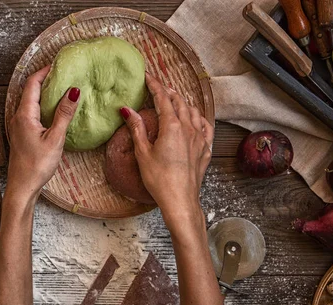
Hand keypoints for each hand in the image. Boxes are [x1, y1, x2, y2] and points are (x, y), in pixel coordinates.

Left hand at [6, 66, 80, 200]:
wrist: (22, 187)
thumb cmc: (37, 166)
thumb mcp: (55, 139)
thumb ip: (64, 114)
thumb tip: (73, 91)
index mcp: (25, 115)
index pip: (32, 84)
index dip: (45, 71)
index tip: (59, 64)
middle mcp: (18, 117)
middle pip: (30, 90)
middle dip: (46, 80)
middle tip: (63, 73)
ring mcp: (18, 125)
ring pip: (31, 102)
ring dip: (45, 93)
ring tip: (61, 88)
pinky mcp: (21, 134)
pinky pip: (31, 112)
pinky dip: (43, 105)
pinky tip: (54, 110)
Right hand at [120, 73, 213, 217]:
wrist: (180, 200)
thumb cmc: (159, 179)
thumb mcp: (143, 153)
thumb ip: (137, 128)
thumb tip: (127, 109)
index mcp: (171, 126)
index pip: (163, 98)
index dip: (154, 85)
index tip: (147, 76)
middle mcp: (188, 128)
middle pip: (180, 101)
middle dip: (169, 92)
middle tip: (159, 87)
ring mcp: (200, 138)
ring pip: (194, 112)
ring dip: (184, 103)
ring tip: (175, 101)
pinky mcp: (205, 150)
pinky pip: (205, 127)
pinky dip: (199, 118)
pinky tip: (195, 120)